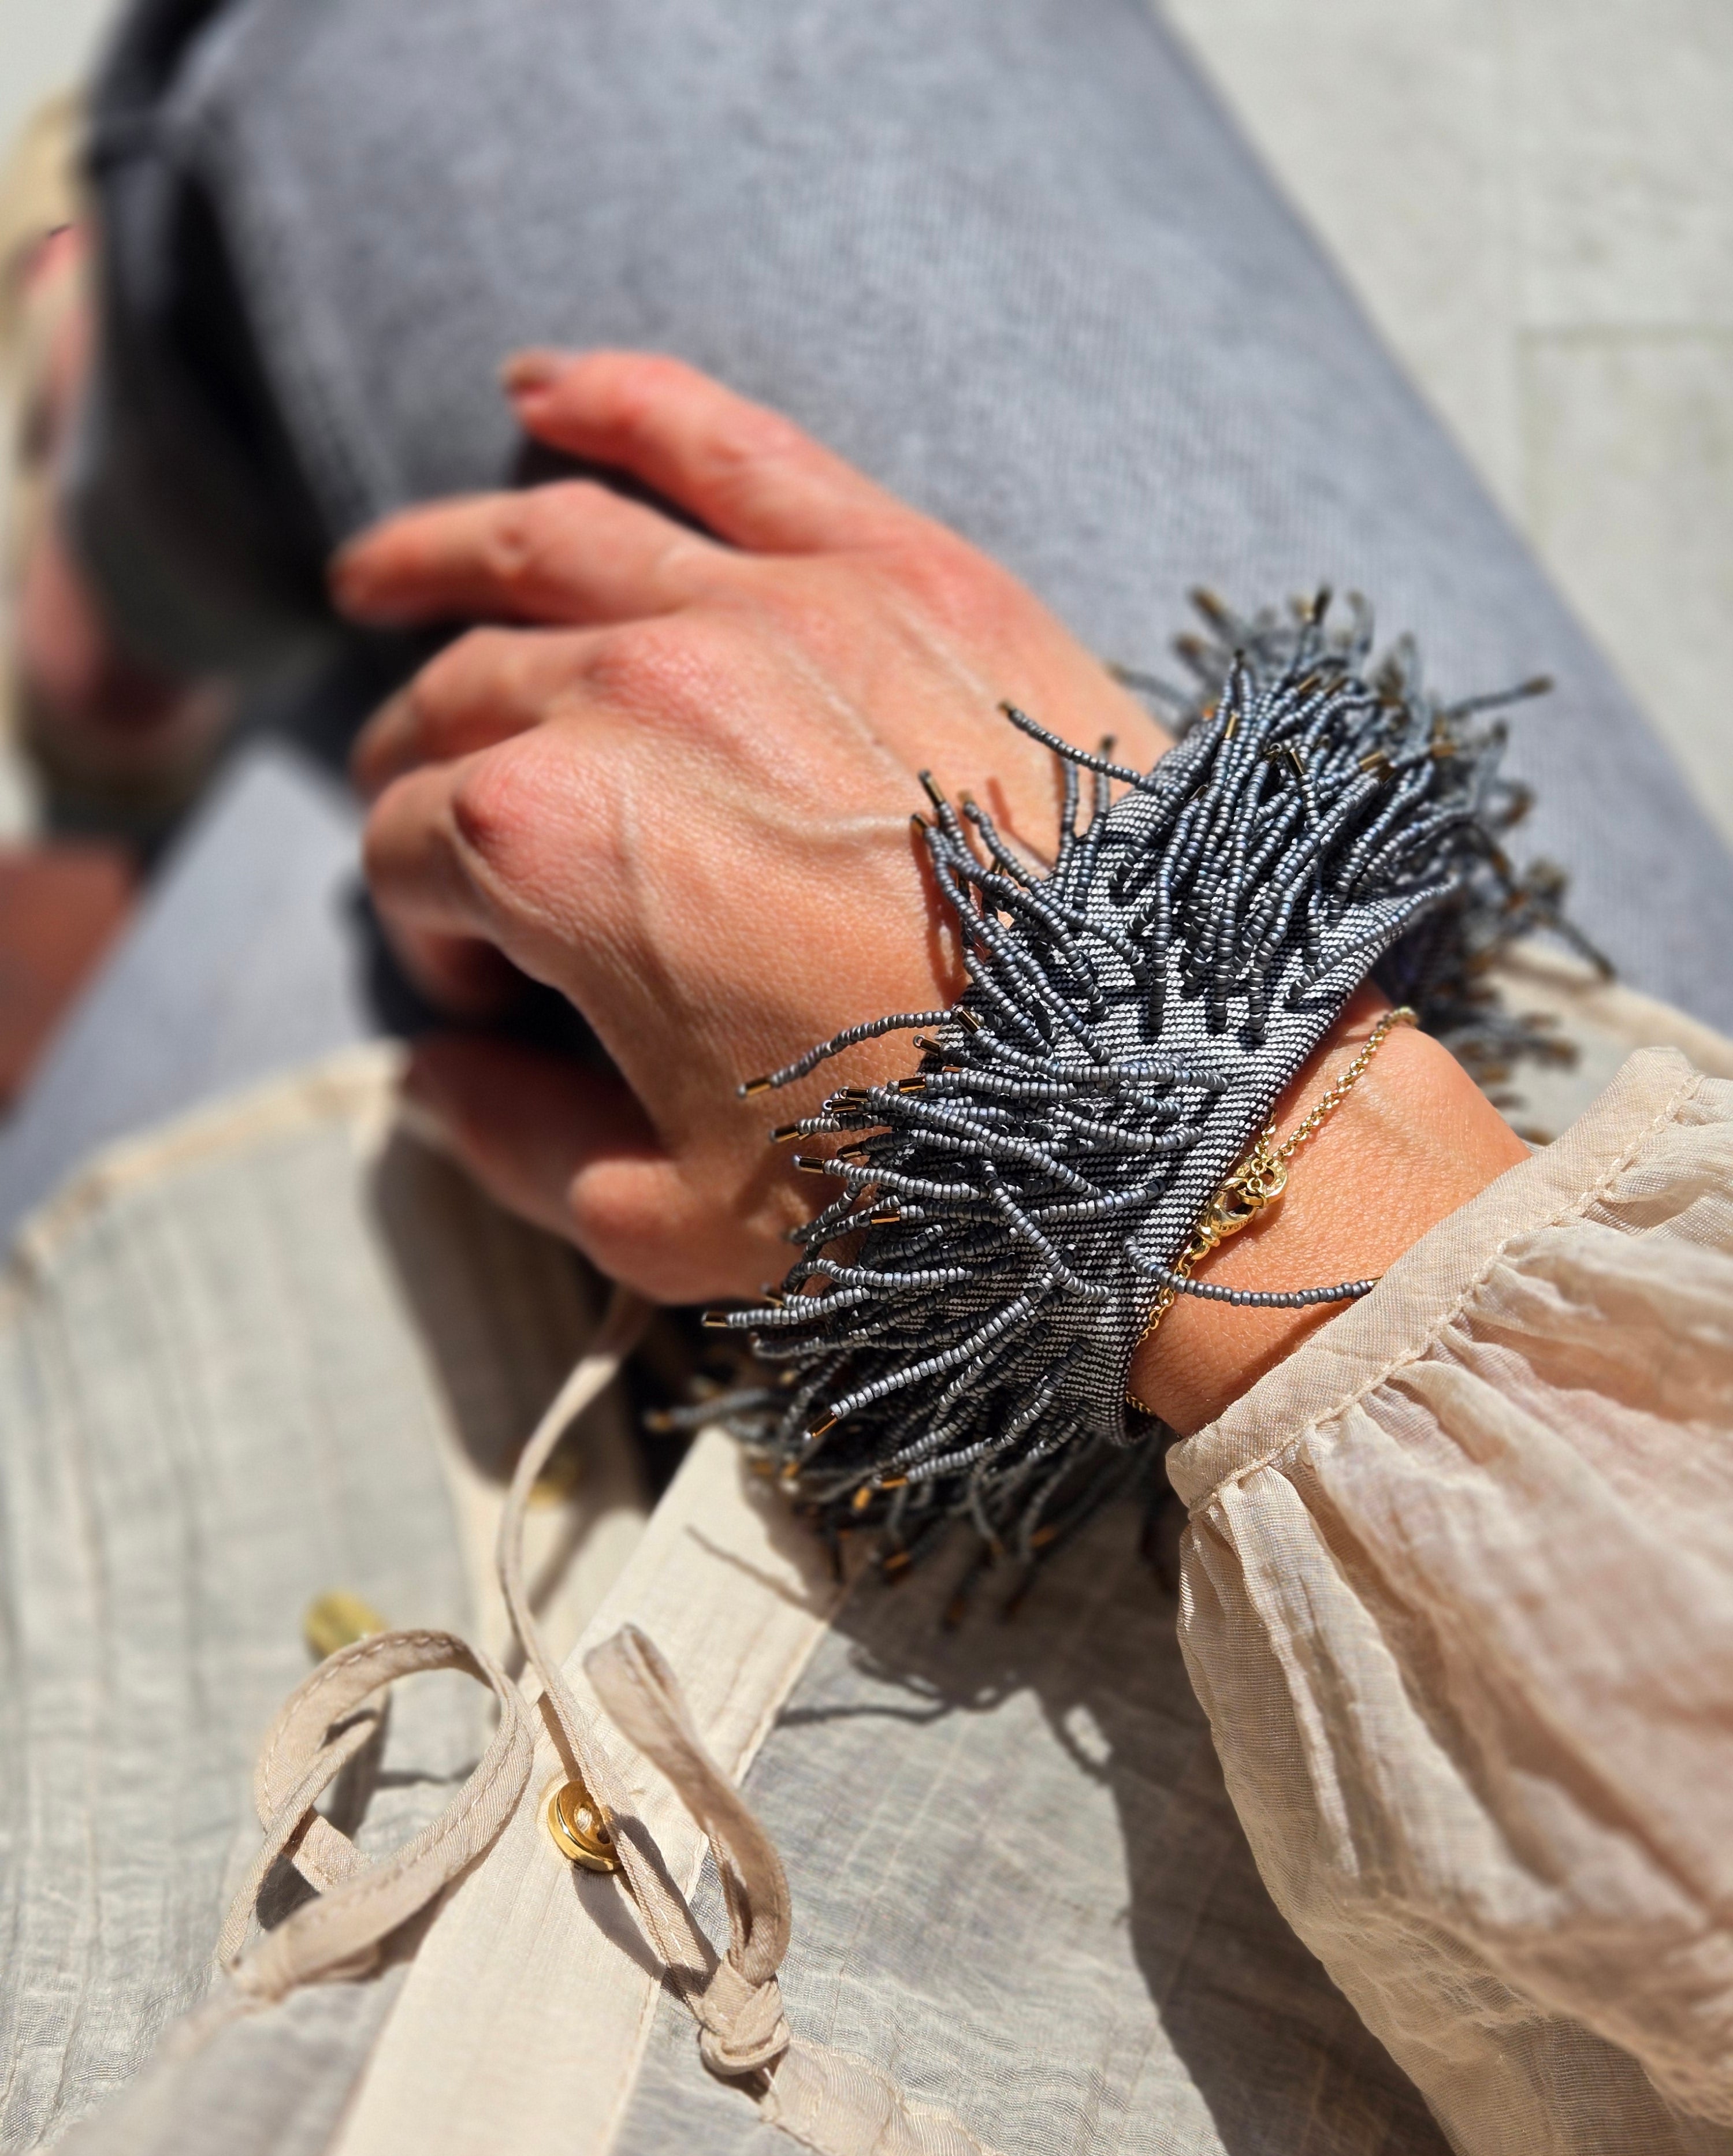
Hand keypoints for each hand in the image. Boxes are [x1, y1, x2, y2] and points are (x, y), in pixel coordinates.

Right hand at [339, 351, 1164, 1301]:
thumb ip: (512, 1146)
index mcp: (545, 845)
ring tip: (378, 579)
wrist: (1156, 1090)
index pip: (414, 855)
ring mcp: (766, 609)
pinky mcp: (896, 566)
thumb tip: (435, 1080)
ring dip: (438, 560)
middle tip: (446, 835)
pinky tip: (539, 390)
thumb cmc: (913, 1166)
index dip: (429, 936)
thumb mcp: (671, 1219)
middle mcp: (627, 692)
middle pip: (462, 705)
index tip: (493, 995)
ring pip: (548, 545)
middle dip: (423, 778)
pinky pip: (724, 439)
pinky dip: (618, 399)